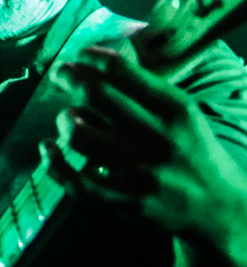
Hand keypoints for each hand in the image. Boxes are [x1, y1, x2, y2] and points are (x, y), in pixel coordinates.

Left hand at [43, 47, 246, 245]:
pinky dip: (54, 164)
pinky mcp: (127, 201)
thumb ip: (143, 90)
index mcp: (175, 109)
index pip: (121, 70)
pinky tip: (48, 149)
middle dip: (69, 78)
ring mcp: (141, 171)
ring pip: (79, 134)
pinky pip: (77, 183)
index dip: (89, 57)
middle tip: (60, 74)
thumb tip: (91, 61)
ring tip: (68, 119)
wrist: (219, 210)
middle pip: (95, 95)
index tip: (77, 56)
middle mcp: (158, 138)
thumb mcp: (182, 114)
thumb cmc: (189, 150)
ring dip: (64, 121)